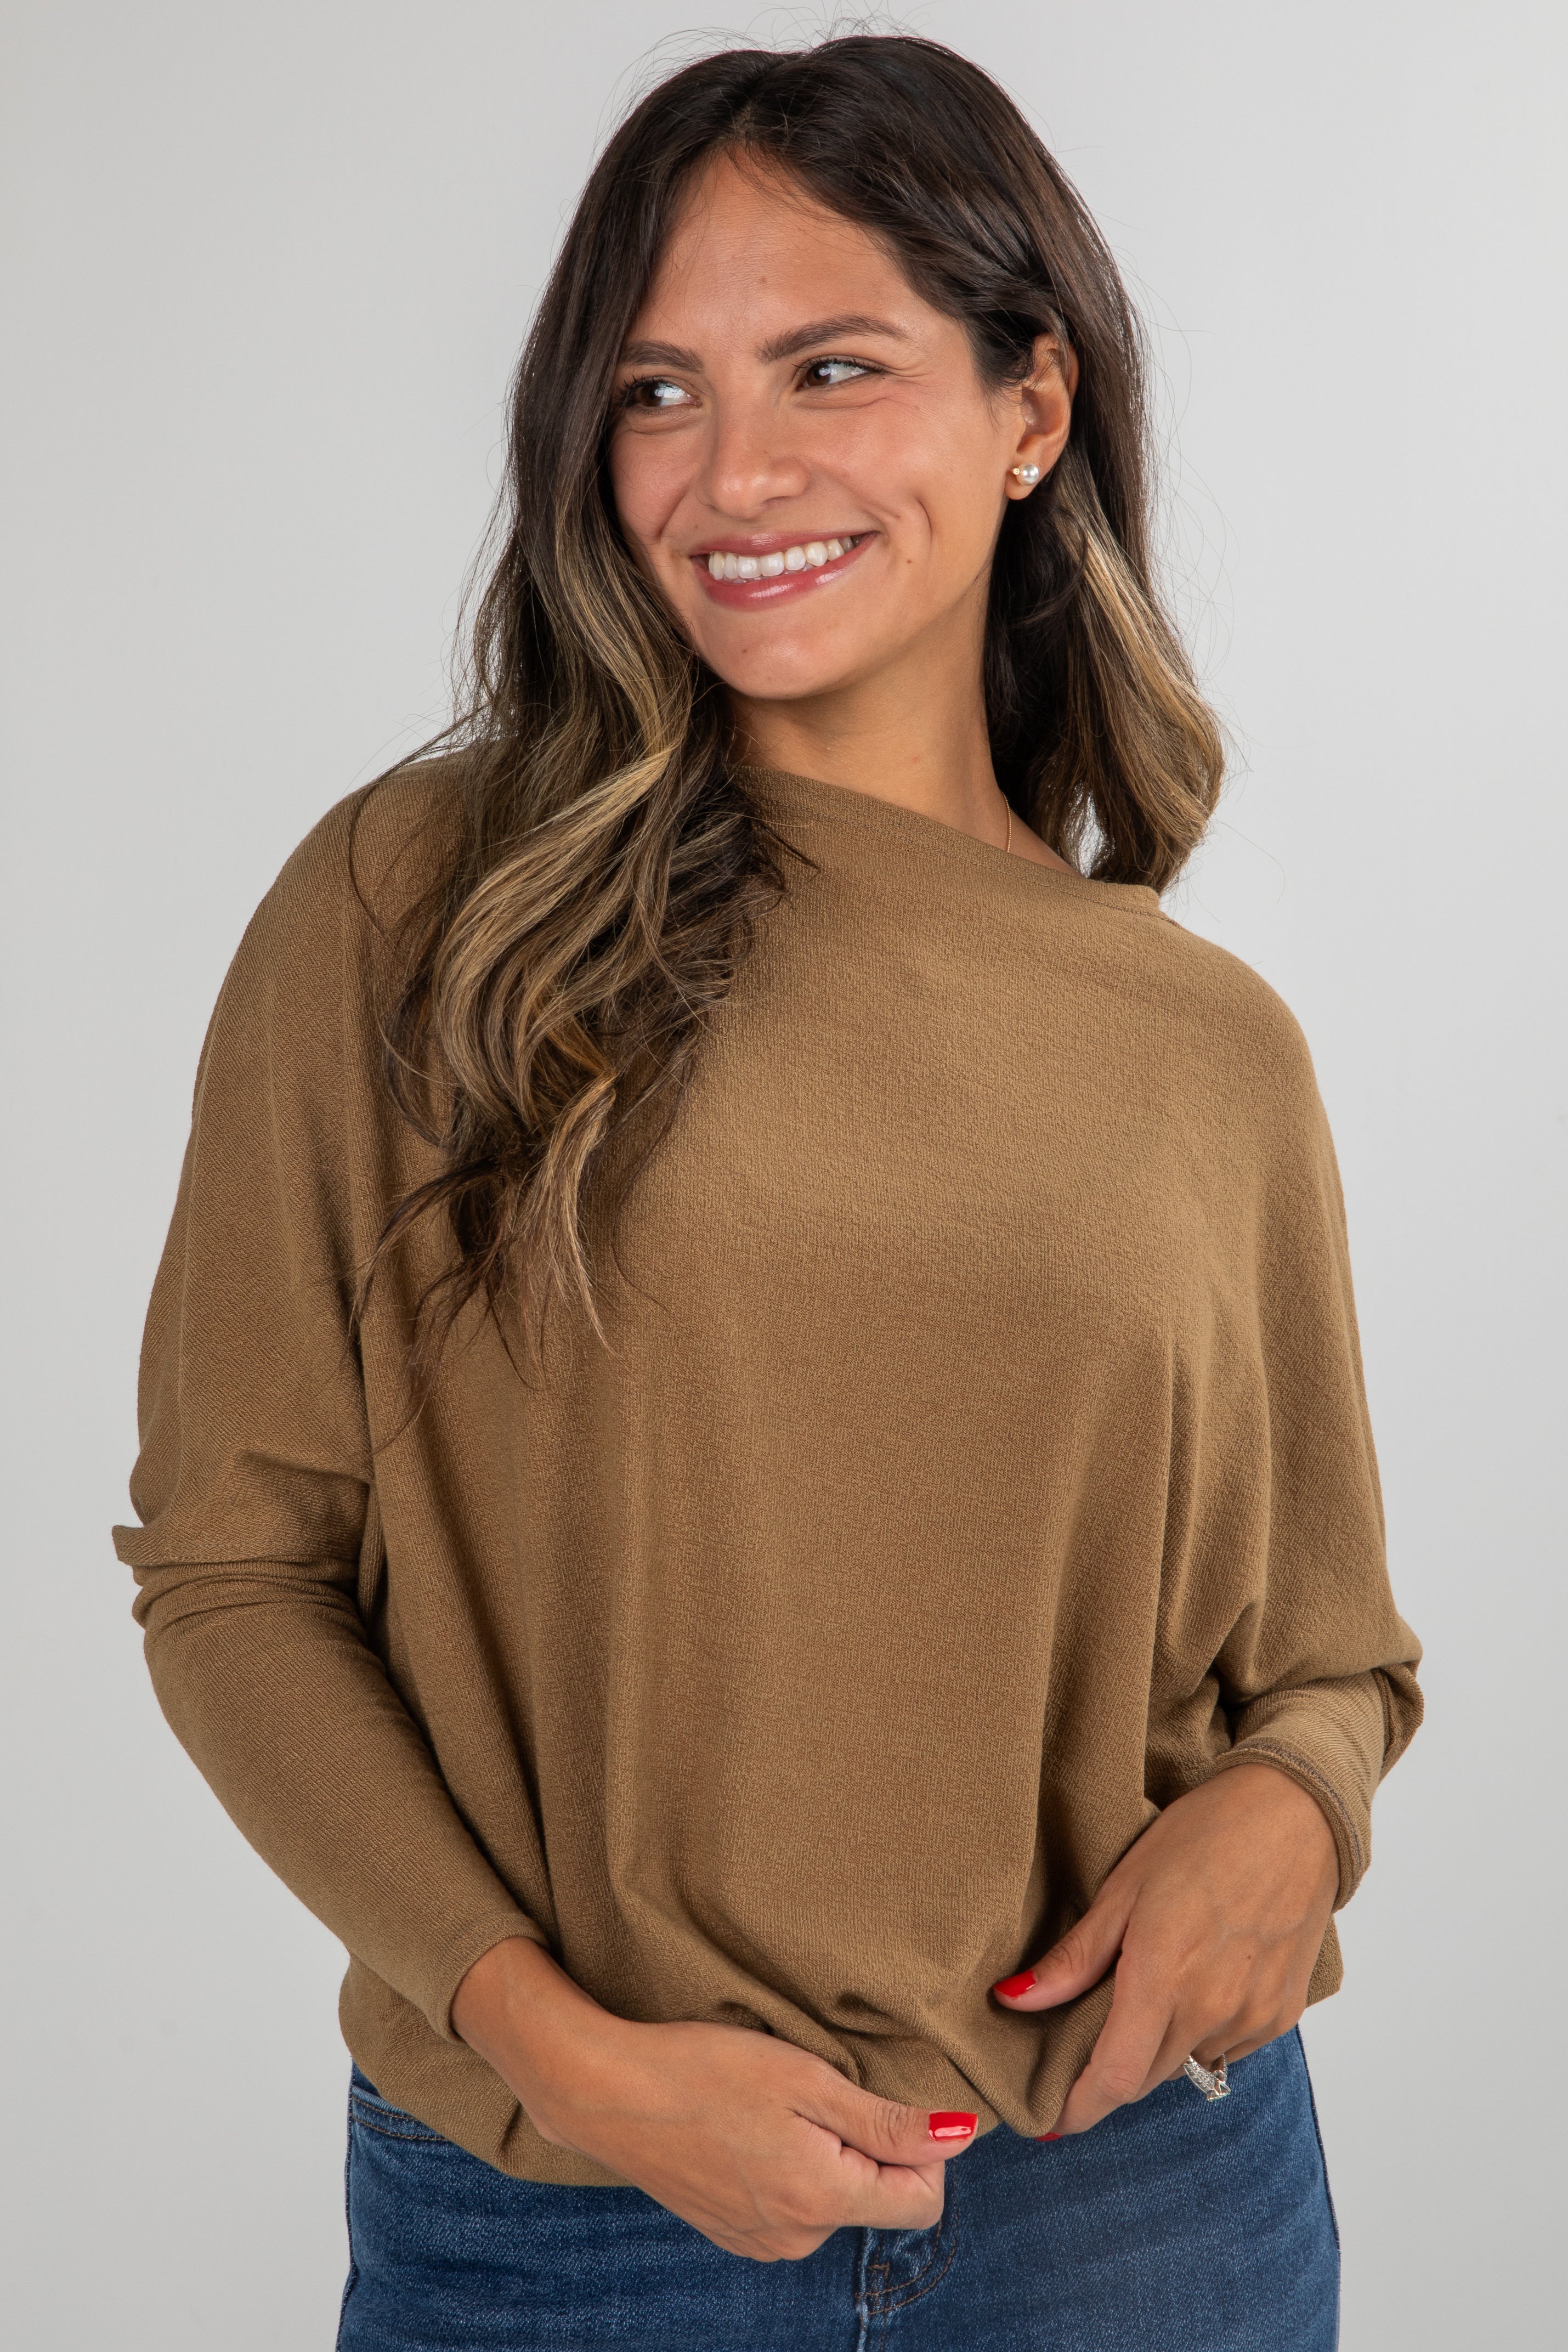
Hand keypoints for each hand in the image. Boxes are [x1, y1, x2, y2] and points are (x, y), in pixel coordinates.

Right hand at [452, 1938, 977, 2259]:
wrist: (607, 2092)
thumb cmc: (706, 2069)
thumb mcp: (806, 2079)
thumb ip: (887, 2121)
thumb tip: (962, 2138)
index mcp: (823, 2200)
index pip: (923, 2200)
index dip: (921, 2146)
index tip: (878, 2098)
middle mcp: (797, 2238)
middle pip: (878, 2199)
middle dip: (868, 2147)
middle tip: (817, 2090)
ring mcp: (760, 2243)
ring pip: (834, 2200)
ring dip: (826, 2156)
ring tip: (776, 2106)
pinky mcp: (732, 2233)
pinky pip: (792, 2208)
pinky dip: (789, 2169)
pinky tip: (751, 2129)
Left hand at [994, 1762, 1338, 2133]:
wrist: (1297, 1814)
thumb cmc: (1205, 1835)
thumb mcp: (1124, 1886)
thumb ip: (1075, 1957)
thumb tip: (1015, 2001)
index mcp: (1164, 1979)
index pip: (1113, 2079)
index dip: (1078, 2108)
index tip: (1050, 2120)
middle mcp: (1212, 2011)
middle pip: (1145, 2077)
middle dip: (1109, 2074)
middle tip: (1082, 2048)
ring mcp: (1253, 2017)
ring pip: (1187, 2063)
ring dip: (1157, 2049)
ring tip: (1145, 1997)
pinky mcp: (1282, 2013)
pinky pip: (1228, 2047)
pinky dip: (1201, 2031)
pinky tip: (1195, 1985)